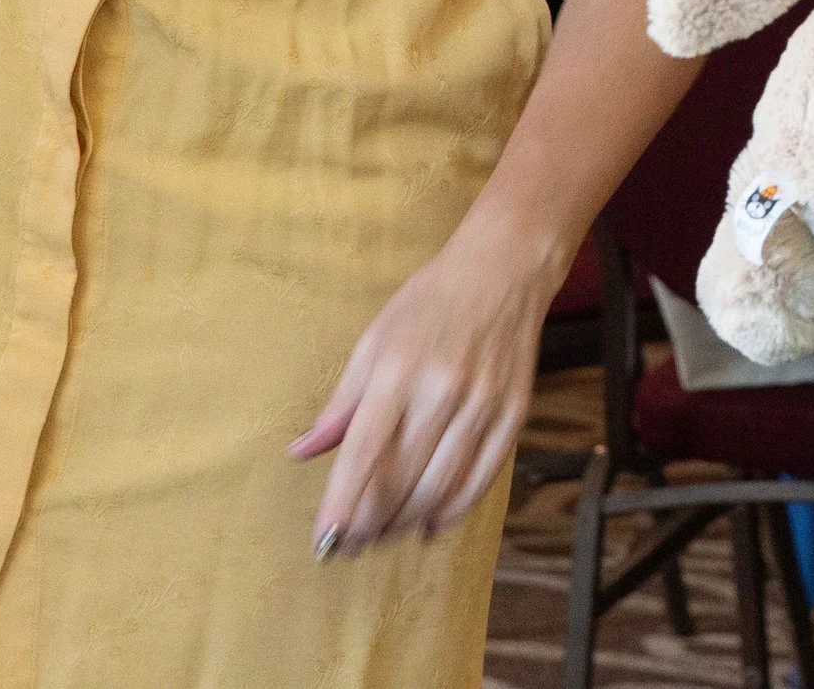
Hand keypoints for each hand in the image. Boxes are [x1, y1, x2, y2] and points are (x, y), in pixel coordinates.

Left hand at [289, 210, 559, 554]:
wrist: (504, 268)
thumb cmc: (430, 302)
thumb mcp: (375, 340)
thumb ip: (341, 403)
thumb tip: (299, 452)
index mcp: (400, 370)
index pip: (365, 452)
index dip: (342, 503)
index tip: (324, 542)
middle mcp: (443, 390)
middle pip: (401, 479)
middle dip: (369, 523)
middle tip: (348, 546)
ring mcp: (483, 404)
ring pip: (440, 488)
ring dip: (406, 523)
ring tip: (383, 537)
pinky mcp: (514, 412)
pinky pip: (482, 477)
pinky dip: (454, 511)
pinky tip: (430, 524)